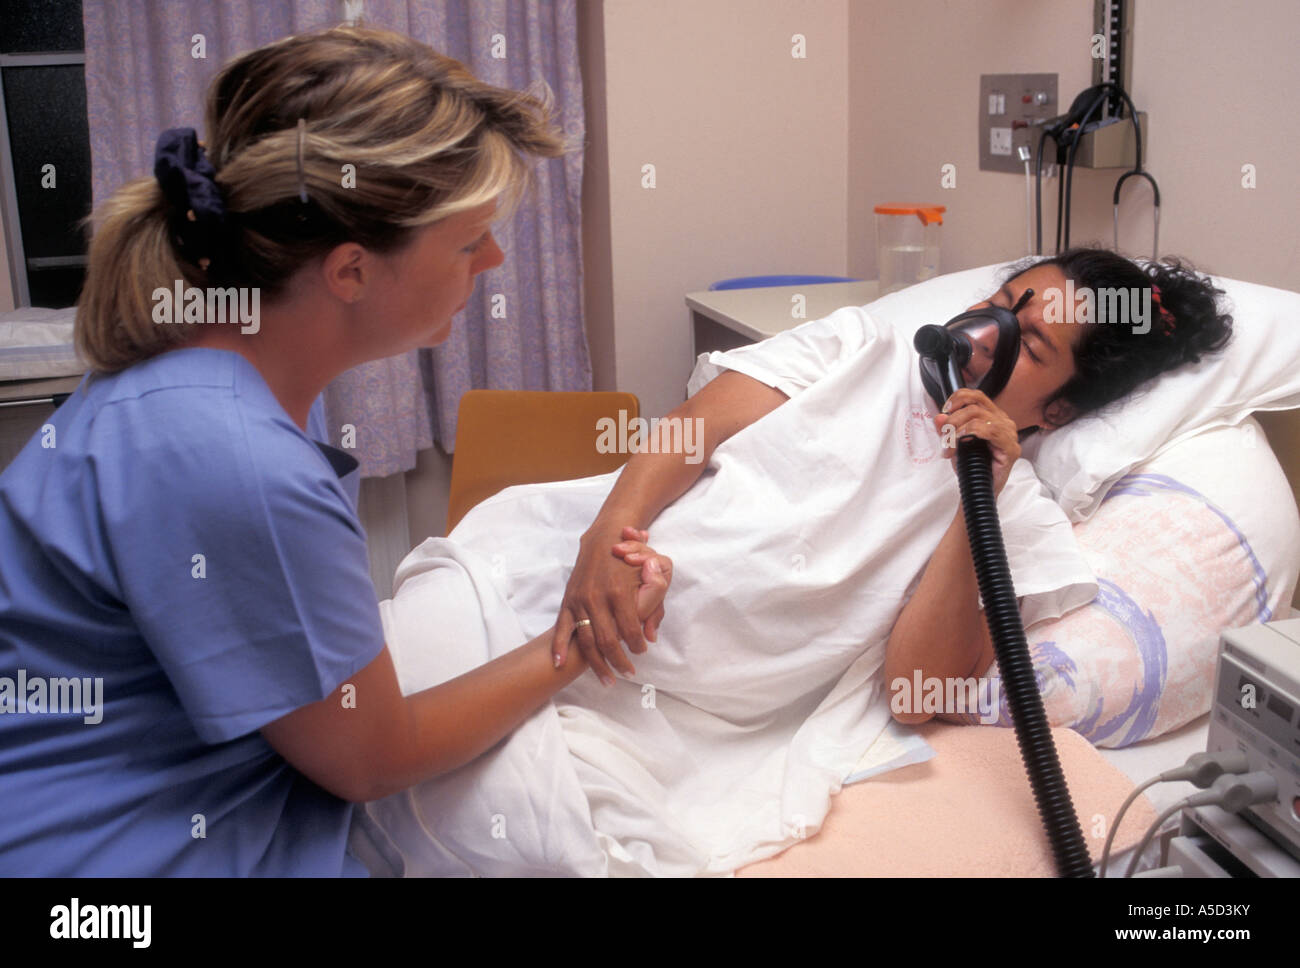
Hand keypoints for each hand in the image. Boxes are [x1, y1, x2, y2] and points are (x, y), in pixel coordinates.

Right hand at [552, 525, 673, 684]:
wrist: (602, 541)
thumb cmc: (630, 560)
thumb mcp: (651, 577)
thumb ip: (655, 606)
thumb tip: (651, 636)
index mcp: (619, 592)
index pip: (630, 630)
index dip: (637, 645)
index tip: (641, 652)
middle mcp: (597, 599)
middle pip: (608, 641)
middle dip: (619, 662)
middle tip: (628, 673)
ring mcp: (580, 601)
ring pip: (587, 641)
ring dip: (597, 664)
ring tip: (607, 681)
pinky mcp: (568, 602)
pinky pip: (563, 629)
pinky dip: (559, 647)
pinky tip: (560, 664)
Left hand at [934, 388, 1020, 496]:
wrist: (977, 489)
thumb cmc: (971, 466)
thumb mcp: (953, 443)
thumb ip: (945, 429)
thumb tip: (939, 417)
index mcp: (993, 417)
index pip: (977, 396)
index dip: (958, 398)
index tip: (944, 411)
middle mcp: (1003, 422)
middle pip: (975, 406)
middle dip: (953, 419)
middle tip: (944, 436)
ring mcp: (1009, 434)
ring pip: (979, 416)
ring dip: (958, 428)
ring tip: (949, 444)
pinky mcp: (1011, 448)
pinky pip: (989, 430)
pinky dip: (970, 433)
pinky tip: (961, 442)